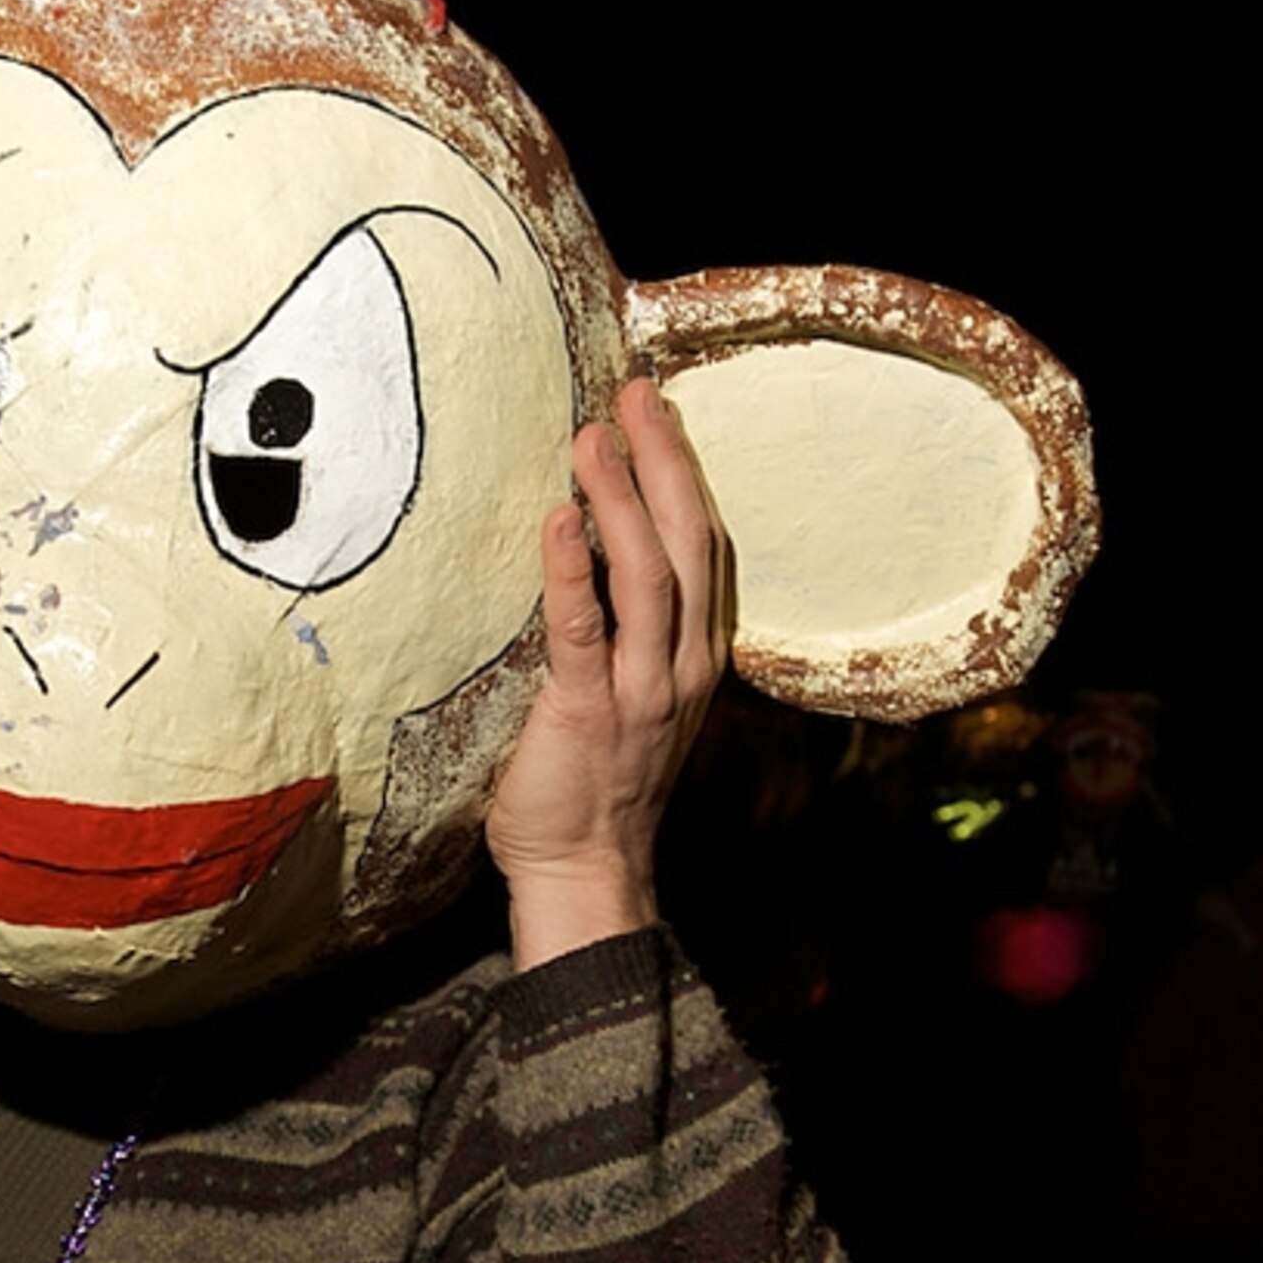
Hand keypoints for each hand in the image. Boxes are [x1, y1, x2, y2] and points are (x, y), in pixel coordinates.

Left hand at [487, 378, 727, 970]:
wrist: (585, 871)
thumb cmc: (589, 781)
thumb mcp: (625, 695)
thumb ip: (619, 633)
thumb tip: (581, 555)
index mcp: (693, 654)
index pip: (705, 546)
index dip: (686, 475)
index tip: (660, 410)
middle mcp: (681, 664)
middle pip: (690, 542)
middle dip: (666, 461)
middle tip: (636, 392)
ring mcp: (641, 689)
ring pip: (648, 574)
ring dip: (621, 497)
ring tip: (594, 434)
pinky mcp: (589, 712)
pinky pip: (583, 629)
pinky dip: (571, 569)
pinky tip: (557, 517)